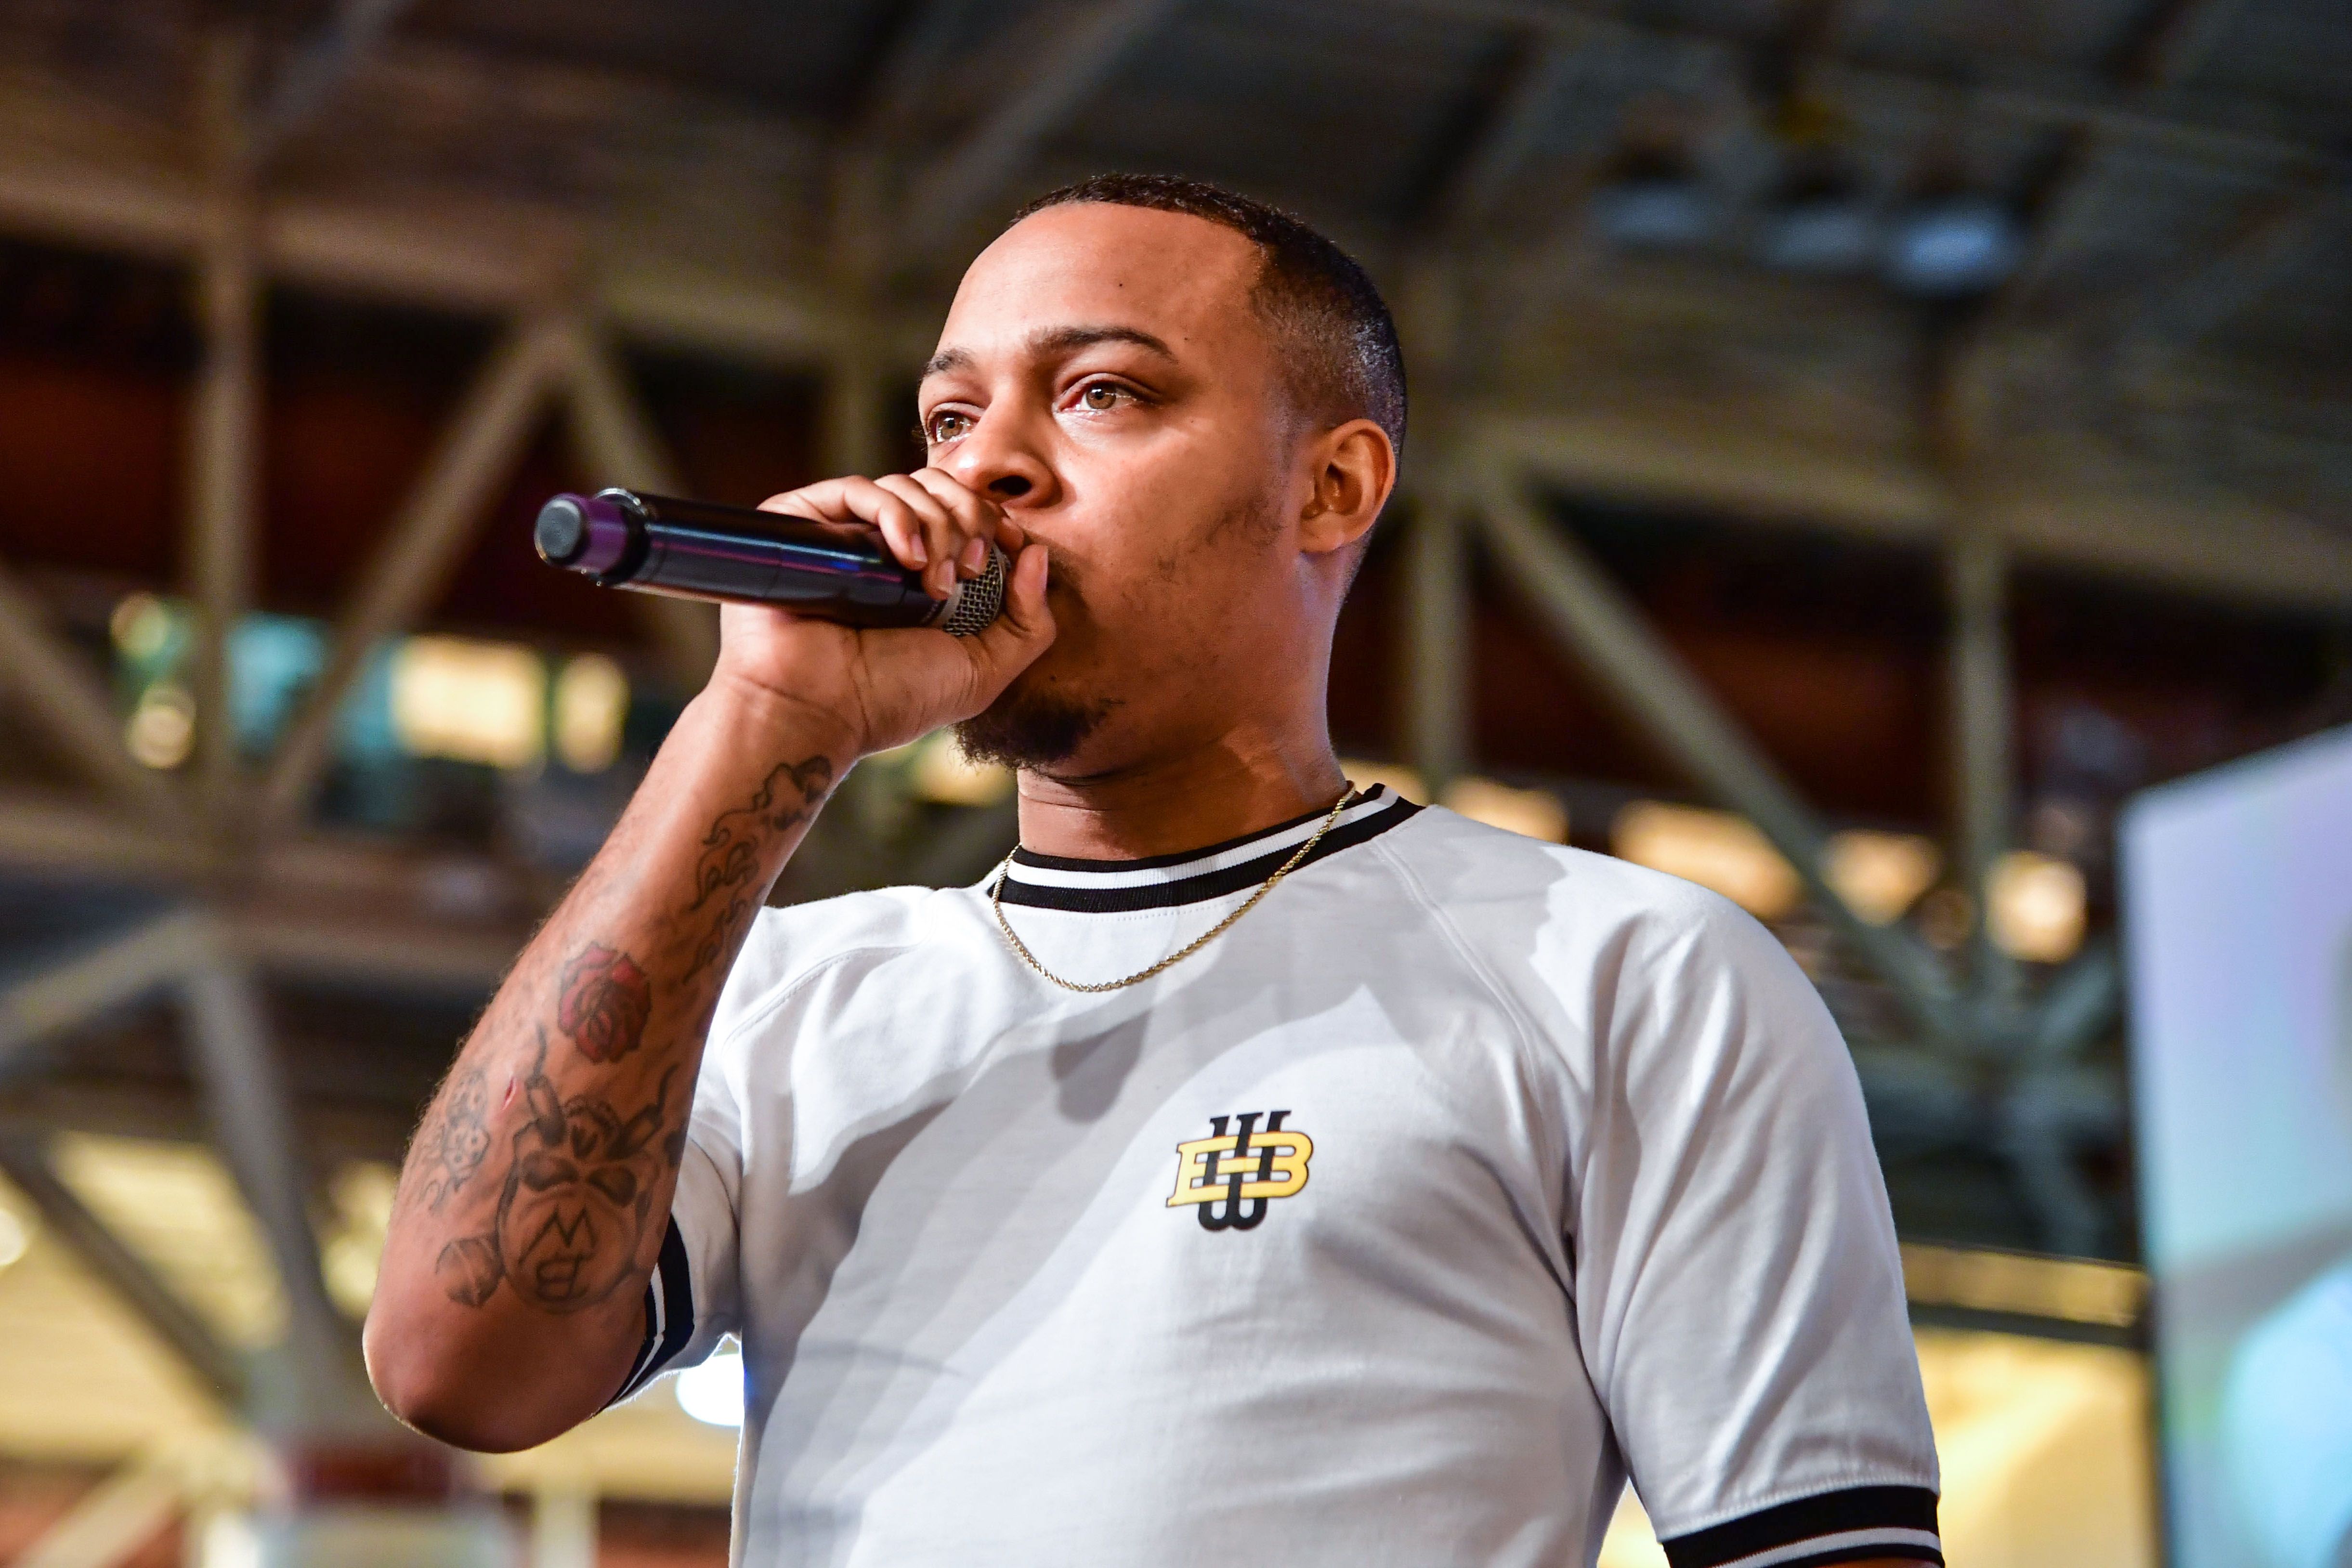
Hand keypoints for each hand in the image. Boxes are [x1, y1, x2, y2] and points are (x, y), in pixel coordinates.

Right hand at [706, 469, 1055, 757]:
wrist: (817, 712)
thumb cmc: (892, 699)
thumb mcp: (984, 671)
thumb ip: (1028, 621)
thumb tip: (1037, 553)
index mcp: (923, 572)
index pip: (967, 512)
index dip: (996, 521)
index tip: (1012, 549)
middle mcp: (883, 547)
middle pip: (942, 488)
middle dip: (972, 519)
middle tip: (971, 571)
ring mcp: (843, 533)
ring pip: (907, 484)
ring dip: (939, 524)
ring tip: (936, 583)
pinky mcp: (803, 522)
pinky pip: (858, 489)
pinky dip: (897, 515)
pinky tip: (909, 559)